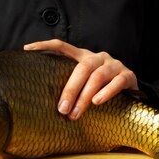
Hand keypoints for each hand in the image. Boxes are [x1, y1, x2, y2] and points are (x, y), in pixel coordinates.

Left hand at [23, 39, 137, 119]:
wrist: (131, 90)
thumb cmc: (100, 88)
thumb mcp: (84, 83)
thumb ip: (70, 85)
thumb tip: (44, 101)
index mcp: (83, 57)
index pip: (62, 46)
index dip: (45, 45)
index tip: (27, 49)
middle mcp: (98, 58)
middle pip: (82, 68)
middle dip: (70, 89)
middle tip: (61, 109)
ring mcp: (114, 65)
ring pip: (97, 77)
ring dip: (84, 96)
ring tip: (75, 113)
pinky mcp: (128, 75)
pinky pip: (117, 82)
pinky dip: (106, 92)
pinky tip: (97, 102)